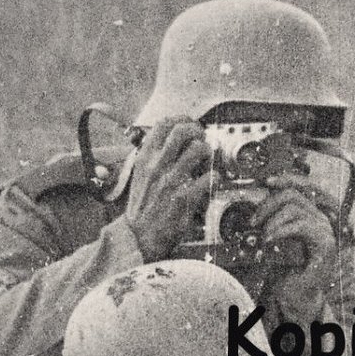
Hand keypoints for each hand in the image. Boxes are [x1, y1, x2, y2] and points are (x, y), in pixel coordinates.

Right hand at [122, 116, 217, 260]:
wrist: (140, 235)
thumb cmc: (143, 207)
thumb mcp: (140, 176)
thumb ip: (153, 158)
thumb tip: (168, 142)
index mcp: (145, 158)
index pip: (163, 124)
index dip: (182, 120)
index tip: (191, 125)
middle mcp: (158, 165)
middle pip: (182, 130)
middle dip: (198, 131)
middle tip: (202, 140)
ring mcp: (172, 180)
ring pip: (198, 149)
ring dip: (209, 152)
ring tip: (207, 162)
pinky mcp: (185, 197)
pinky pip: (209, 177)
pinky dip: (214, 177)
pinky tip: (211, 182)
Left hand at [255, 175, 338, 322]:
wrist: (294, 294)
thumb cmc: (285, 267)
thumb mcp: (275, 237)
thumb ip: (273, 218)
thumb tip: (256, 201)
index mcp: (311, 214)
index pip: (303, 186)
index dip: (286, 178)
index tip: (266, 181)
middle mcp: (322, 219)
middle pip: (295, 194)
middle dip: (269, 204)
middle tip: (254, 221)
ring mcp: (326, 231)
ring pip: (296, 209)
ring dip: (273, 220)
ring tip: (263, 236)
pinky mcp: (326, 245)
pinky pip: (302, 226)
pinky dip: (281, 230)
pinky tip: (270, 239)